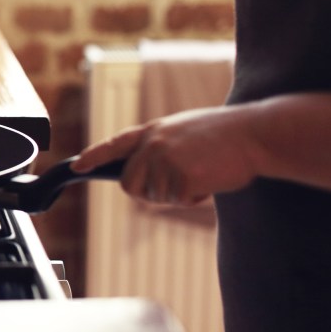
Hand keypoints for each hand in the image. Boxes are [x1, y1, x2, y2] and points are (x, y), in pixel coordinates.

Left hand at [70, 105, 262, 205]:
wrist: (254, 134)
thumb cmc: (224, 135)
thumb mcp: (183, 131)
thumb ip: (159, 147)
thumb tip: (141, 174)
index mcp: (153, 131)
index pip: (114, 145)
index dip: (93, 157)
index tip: (76, 168)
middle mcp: (153, 144)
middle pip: (130, 185)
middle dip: (149, 192)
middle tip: (179, 182)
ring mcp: (166, 160)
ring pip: (157, 197)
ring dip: (179, 194)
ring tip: (202, 171)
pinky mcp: (182, 177)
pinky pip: (180, 201)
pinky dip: (196, 198)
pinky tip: (211, 179)